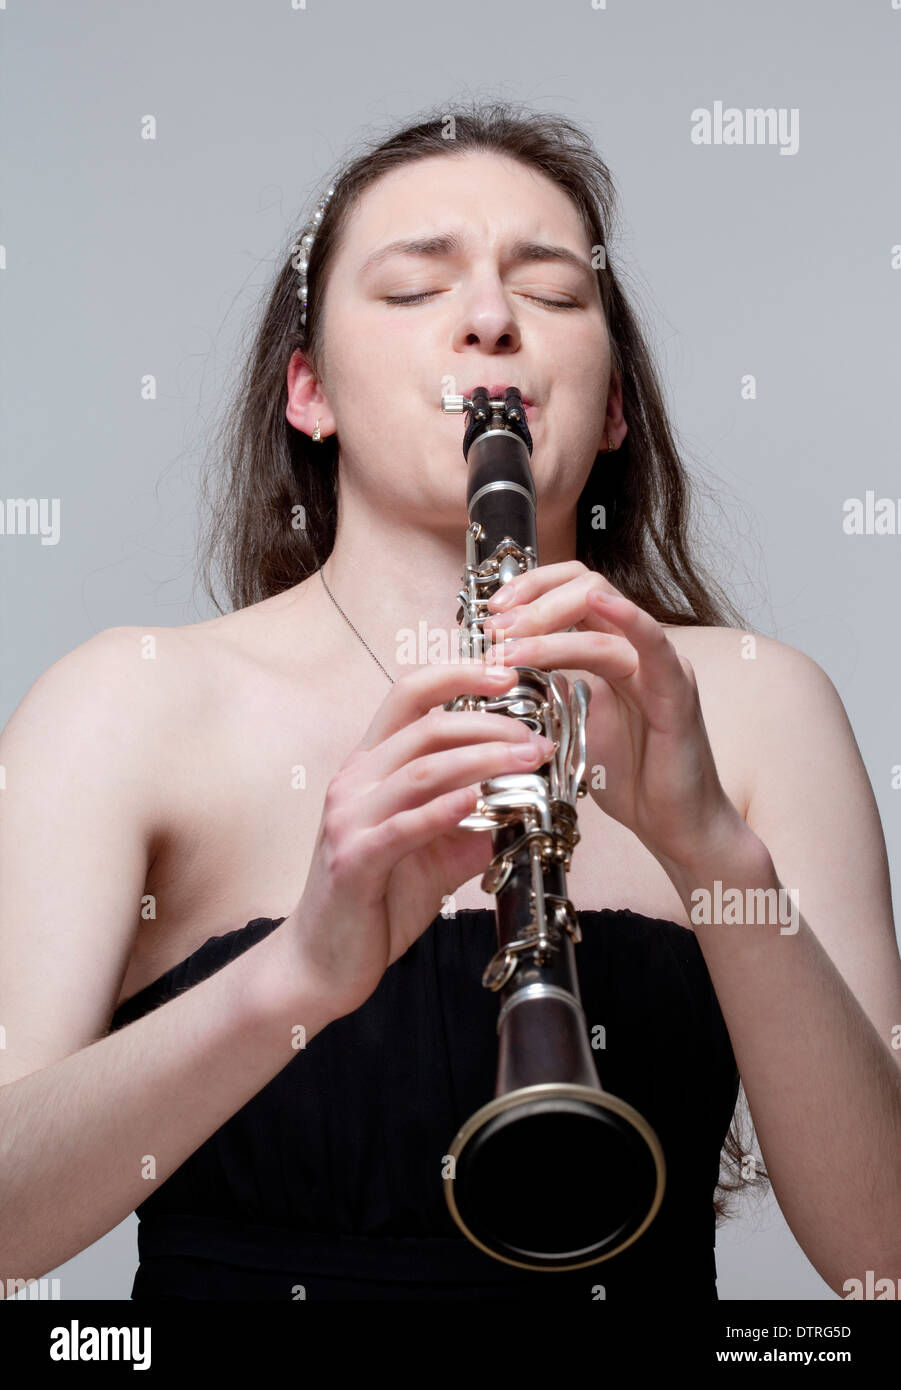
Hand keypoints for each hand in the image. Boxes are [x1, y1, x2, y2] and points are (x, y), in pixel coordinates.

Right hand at [287, 660, 554, 1016]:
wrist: (323, 962)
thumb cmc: (374, 901)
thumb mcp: (433, 853)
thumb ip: (473, 825)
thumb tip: (530, 806)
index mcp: (369, 766)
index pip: (408, 695)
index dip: (458, 674)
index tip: (507, 673)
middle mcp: (354, 781)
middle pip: (424, 727)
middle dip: (488, 724)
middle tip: (536, 738)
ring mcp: (348, 819)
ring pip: (420, 770)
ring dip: (481, 760)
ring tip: (527, 761)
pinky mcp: (354, 861)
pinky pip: (402, 825)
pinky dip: (443, 809)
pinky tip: (477, 800)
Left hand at [482, 560, 742, 871]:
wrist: (674, 826)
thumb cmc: (630, 778)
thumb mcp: (573, 724)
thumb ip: (551, 690)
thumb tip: (508, 666)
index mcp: (614, 650)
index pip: (573, 589)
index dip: (531, 588)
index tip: (492, 611)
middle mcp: (638, 648)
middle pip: (586, 586)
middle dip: (532, 600)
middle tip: (494, 629)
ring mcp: (660, 665)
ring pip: (604, 615)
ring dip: (548, 625)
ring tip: (509, 647)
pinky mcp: (676, 692)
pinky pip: (653, 644)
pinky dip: (627, 617)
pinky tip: (599, 605)